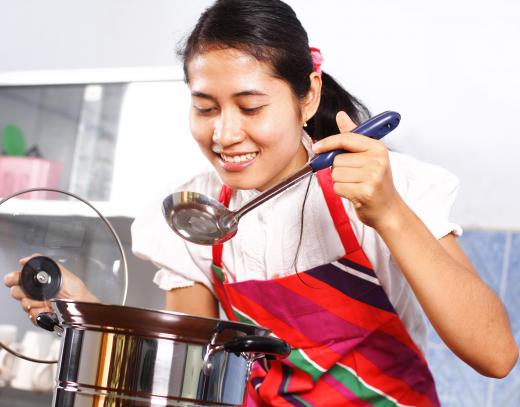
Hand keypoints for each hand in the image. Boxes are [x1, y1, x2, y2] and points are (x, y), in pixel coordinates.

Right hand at [3, 254, 99, 324]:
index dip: (14, 278)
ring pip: (24, 305)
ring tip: (47, 300)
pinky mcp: (40, 316)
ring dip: (36, 302)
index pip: (14, 278)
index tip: (18, 279)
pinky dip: (40, 313)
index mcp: (36, 280)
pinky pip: (32, 316)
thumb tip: (26, 259)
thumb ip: (43, 262)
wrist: (81, 302)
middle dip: (24, 292)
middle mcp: (34, 292)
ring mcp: (36, 305)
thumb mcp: (60, 271)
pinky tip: (49, 309)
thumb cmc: (74, 287)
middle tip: (36, 292)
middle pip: (15, 292)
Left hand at [312, 111, 403, 229]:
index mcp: (378, 148)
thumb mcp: (369, 156)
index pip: (346, 139)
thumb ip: (352, 137)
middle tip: (354, 177)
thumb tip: (341, 116)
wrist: (388, 210)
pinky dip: (341, 192)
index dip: (328, 143)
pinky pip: (338, 187)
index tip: (317, 148)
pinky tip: (354, 194)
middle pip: (337, 159)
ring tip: (355, 185)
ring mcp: (372, 176)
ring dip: (340, 182)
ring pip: (335, 174)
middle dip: (339, 169)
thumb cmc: (376, 183)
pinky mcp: (365, 192)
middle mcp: (377, 160)